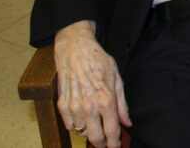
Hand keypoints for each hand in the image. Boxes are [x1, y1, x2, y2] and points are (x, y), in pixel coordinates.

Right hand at [54, 20, 131, 147]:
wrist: (76, 52)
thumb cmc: (99, 62)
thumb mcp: (118, 80)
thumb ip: (122, 105)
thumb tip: (127, 123)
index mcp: (106, 100)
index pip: (111, 131)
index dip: (115, 143)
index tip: (116, 147)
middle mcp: (89, 107)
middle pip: (95, 138)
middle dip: (102, 144)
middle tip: (107, 142)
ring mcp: (74, 108)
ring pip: (82, 132)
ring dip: (89, 132)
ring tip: (96, 124)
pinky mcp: (62, 106)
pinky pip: (70, 126)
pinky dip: (77, 126)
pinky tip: (84, 118)